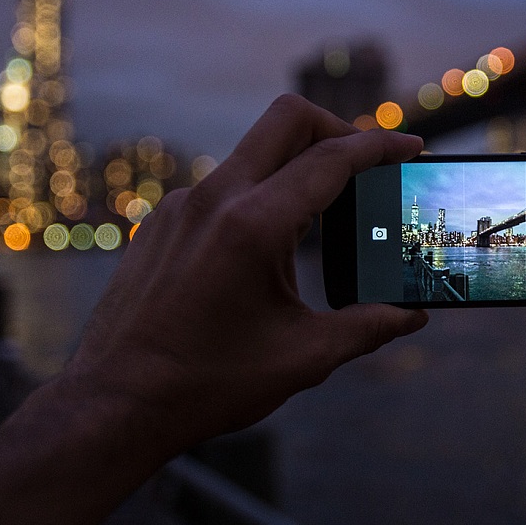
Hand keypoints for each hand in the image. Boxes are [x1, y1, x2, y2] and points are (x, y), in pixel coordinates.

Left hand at [65, 94, 427, 451]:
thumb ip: (368, 328)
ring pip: (254, 152)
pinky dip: (259, 196)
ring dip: (296, 166)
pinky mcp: (163, 223)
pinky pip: (223, 187)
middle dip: (337, 128)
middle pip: (288, 119)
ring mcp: (183, 206)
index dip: (380, 146)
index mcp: (254, 225)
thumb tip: (411, 317)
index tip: (411, 147)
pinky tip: (268, 247)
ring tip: (324, 214)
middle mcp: (215, 199)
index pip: (331, 159)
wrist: (114, 404)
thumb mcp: (304, 357)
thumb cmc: (207, 383)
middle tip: (366, 163)